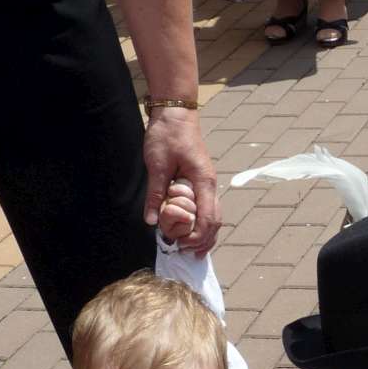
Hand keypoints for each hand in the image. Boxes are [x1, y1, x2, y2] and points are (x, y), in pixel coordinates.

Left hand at [143, 107, 220, 254]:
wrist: (175, 114)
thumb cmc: (167, 136)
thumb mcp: (157, 165)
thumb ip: (156, 194)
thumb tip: (152, 221)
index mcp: (203, 182)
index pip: (207, 218)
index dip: (197, 236)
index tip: (182, 245)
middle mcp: (210, 185)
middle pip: (216, 221)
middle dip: (204, 240)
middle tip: (190, 254)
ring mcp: (208, 183)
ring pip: (215, 216)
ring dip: (206, 234)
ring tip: (195, 250)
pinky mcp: (202, 181)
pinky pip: (208, 207)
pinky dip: (203, 223)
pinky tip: (194, 231)